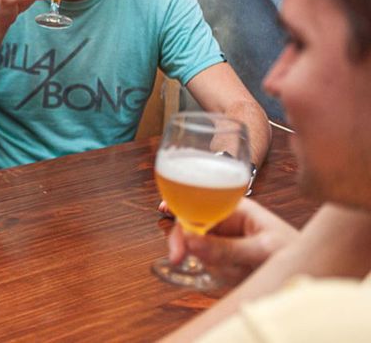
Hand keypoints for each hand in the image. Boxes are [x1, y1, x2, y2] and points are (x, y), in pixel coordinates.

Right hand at [167, 198, 298, 269]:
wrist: (310, 274)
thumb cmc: (294, 254)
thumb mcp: (262, 251)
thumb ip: (226, 248)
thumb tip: (190, 240)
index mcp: (236, 207)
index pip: (202, 201)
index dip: (181, 203)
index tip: (164, 210)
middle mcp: (226, 219)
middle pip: (191, 222)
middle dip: (185, 241)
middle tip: (178, 258)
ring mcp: (223, 238)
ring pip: (197, 245)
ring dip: (208, 260)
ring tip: (237, 270)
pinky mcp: (223, 256)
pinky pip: (207, 262)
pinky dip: (216, 271)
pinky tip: (235, 273)